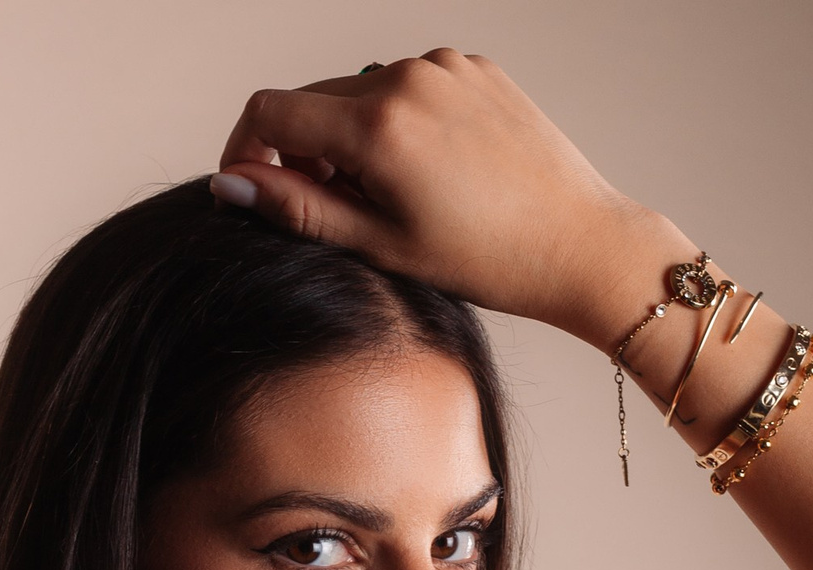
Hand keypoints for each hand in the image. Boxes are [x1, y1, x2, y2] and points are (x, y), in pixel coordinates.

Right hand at [213, 50, 683, 349]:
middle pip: (314, 99)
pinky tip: (434, 172)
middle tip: (333, 210)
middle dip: (304, 150)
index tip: (249, 187)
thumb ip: (300, 208)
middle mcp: (406, 76)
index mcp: (378, 124)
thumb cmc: (489, 260)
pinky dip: (401, 122)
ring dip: (353, 137)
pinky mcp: (475, 67)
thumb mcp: (382, 245)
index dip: (245, 150)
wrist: (581, 244)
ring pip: (362, 92)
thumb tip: (231, 183)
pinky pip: (411, 85)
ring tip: (392, 198)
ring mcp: (444, 66)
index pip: (270, 111)